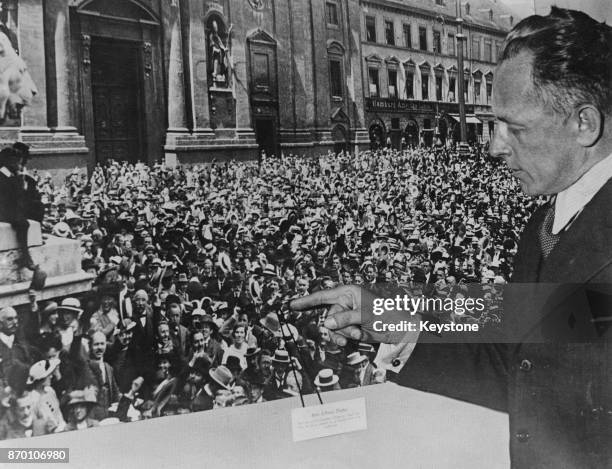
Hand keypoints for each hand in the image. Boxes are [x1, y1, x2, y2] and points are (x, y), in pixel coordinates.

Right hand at [290, 285, 419, 346]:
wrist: (400, 329)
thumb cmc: (387, 313)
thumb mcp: (364, 314)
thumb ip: (344, 318)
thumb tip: (327, 322)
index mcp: (348, 292)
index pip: (323, 296)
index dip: (306, 301)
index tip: (292, 305)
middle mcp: (346, 302)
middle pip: (329, 315)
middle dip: (338, 326)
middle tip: (352, 331)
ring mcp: (348, 315)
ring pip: (333, 327)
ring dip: (342, 333)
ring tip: (356, 334)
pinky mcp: (351, 327)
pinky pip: (340, 334)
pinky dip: (345, 337)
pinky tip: (356, 337)